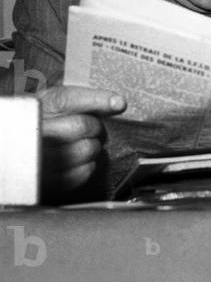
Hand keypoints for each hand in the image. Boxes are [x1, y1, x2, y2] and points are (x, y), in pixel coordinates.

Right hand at [38, 85, 125, 200]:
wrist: (22, 151)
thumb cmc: (47, 125)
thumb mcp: (58, 105)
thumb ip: (87, 100)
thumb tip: (118, 103)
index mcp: (33, 109)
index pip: (65, 99)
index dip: (97, 99)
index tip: (118, 103)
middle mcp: (31, 133)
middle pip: (81, 125)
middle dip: (95, 126)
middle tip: (91, 129)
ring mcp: (37, 159)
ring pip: (85, 149)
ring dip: (92, 146)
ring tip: (81, 144)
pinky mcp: (45, 182)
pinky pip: (82, 172)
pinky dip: (88, 166)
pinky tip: (78, 160)